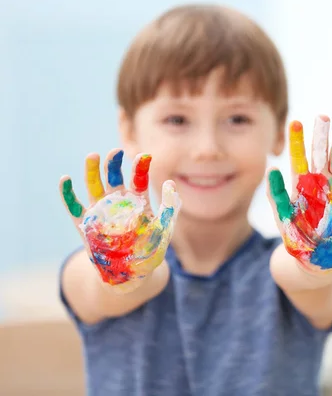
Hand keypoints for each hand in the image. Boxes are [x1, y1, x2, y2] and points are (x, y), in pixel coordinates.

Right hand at [59, 149, 180, 290]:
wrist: (132, 275)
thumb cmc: (150, 250)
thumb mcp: (164, 228)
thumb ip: (169, 207)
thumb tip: (171, 183)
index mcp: (137, 201)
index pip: (138, 179)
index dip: (140, 167)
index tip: (144, 155)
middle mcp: (118, 202)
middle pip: (113, 177)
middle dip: (113, 163)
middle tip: (116, 152)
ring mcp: (100, 212)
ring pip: (94, 186)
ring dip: (92, 171)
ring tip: (93, 155)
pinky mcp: (85, 225)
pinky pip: (74, 207)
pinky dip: (68, 193)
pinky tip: (65, 179)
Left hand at [267, 116, 331, 273]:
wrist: (319, 259)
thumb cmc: (298, 237)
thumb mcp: (284, 216)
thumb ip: (278, 194)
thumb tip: (270, 169)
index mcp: (302, 185)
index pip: (299, 157)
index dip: (297, 140)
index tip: (295, 122)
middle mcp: (321, 183)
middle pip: (321, 154)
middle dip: (321, 136)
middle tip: (322, 116)